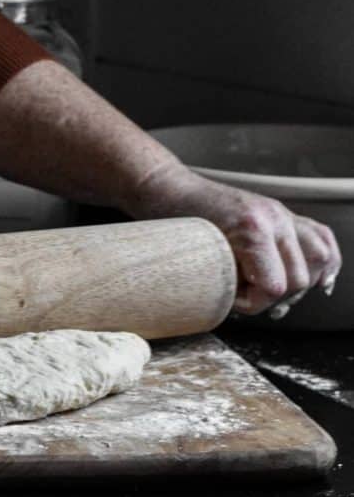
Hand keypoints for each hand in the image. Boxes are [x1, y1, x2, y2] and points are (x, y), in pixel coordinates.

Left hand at [134, 163, 341, 314]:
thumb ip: (227, 282)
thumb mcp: (199, 258)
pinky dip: (325, 259)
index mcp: (253, 229)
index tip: (232, 300)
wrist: (171, 191)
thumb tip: (249, 305)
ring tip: (278, 292)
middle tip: (246, 295)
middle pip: (299, 278)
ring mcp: (282, 214)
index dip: (253, 304)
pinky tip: (320, 277)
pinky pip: (320, 236)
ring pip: (319, 258)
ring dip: (302, 282)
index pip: (275, 287)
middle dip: (273, 297)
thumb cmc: (177, 224)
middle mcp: (275, 218)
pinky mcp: (283, 214)